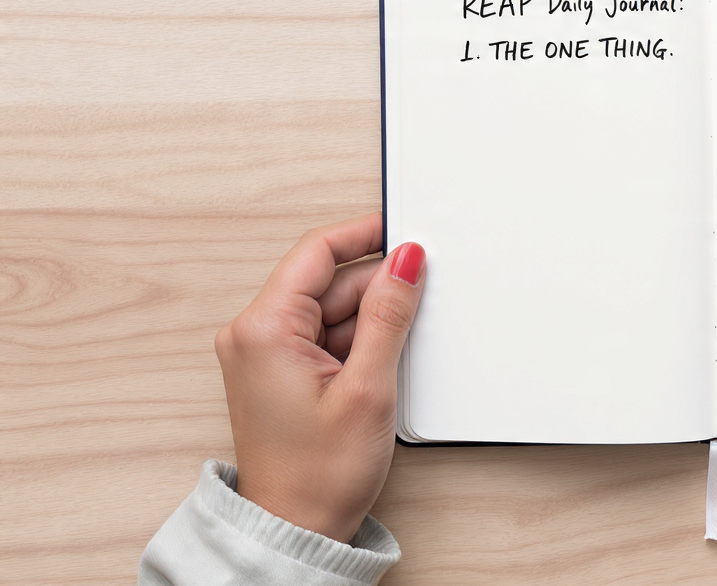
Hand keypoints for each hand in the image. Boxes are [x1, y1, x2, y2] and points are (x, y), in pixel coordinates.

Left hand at [215, 213, 425, 540]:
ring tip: (391, 362)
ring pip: (331, 308)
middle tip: (417, 307)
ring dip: (370, 321)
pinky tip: (378, 370)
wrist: (297, 528)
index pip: (317, 252)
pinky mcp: (278, 371)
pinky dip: (358, 342)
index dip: (366, 234)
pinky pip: (325, 334)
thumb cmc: (318, 475)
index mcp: (262, 329)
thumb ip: (389, 314)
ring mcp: (263, 353)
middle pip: (327, 280)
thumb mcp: (368, 387)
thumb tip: (405, 261)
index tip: (405, 233)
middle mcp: (253, 334)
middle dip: (376, 289)